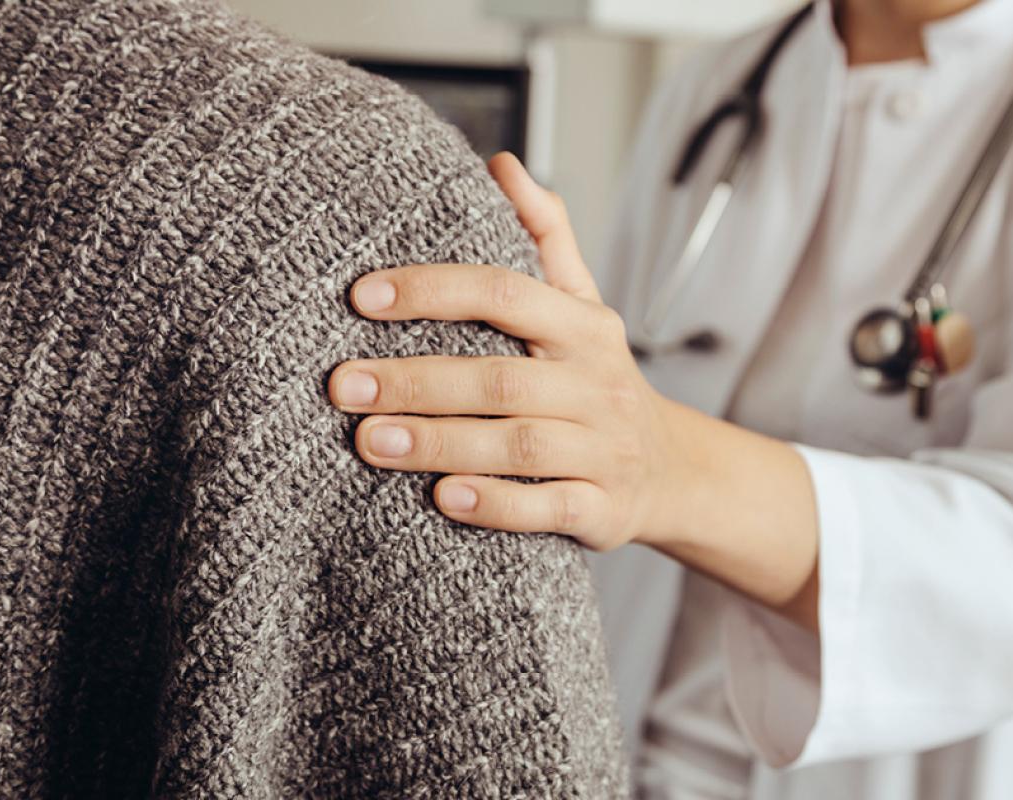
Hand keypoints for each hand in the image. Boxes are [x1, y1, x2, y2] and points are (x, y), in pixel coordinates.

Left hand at [328, 153, 694, 551]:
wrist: (670, 470)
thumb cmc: (599, 381)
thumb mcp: (584, 307)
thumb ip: (545, 238)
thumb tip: (502, 164)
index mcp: (584, 327)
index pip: (507, 294)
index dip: (434, 290)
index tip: (362, 296)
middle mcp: (597, 384)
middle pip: (501, 378)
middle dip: (417, 380)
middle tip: (342, 384)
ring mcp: (604, 449)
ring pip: (518, 445)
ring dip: (441, 442)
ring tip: (369, 441)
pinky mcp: (603, 508)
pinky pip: (549, 508)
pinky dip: (497, 505)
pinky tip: (443, 498)